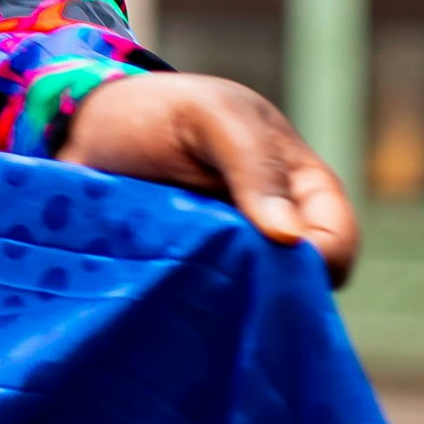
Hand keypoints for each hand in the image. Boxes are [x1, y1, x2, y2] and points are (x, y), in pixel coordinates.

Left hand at [57, 71, 357, 284]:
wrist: (87, 125)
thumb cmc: (163, 111)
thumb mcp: (214, 117)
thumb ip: (254, 165)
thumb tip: (289, 237)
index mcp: (300, 190)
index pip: (337, 243)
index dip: (318, 263)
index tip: (272, 267)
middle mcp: (271, 234)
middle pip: (296, 287)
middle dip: (268, 296)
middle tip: (219, 285)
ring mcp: (228, 263)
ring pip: (248, 308)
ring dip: (222, 307)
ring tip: (182, 288)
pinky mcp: (185, 283)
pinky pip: (199, 313)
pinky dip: (185, 312)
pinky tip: (160, 305)